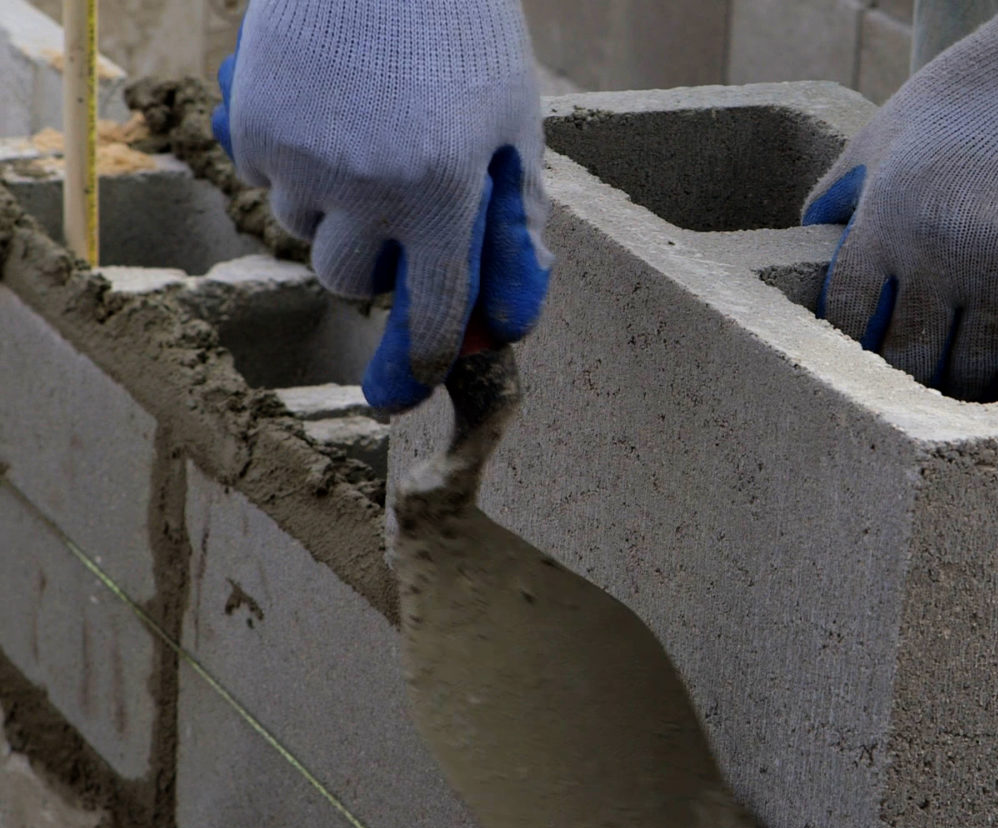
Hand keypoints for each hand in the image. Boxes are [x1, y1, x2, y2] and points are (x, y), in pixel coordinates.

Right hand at [213, 0, 552, 412]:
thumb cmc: (464, 35)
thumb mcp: (514, 127)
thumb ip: (513, 227)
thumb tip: (505, 324)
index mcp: (445, 194)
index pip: (431, 317)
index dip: (417, 365)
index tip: (401, 393)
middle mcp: (367, 186)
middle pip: (349, 281)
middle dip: (373, 260)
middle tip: (396, 204)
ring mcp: (301, 155)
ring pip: (303, 228)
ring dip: (332, 203)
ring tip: (365, 125)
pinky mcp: (254, 121)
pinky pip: (268, 175)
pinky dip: (294, 157)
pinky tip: (327, 101)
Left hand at [803, 0, 997, 399]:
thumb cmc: (964, 101)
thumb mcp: (880, 135)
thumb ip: (838, 195)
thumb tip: (809, 243)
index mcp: (888, 221)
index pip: (850, 319)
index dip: (851, 346)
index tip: (859, 353)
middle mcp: (941, 257)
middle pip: (910, 360)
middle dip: (906, 377)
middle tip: (910, 383)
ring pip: (973, 372)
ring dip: (962, 384)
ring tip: (957, 384)